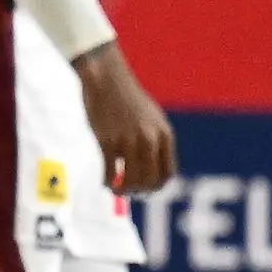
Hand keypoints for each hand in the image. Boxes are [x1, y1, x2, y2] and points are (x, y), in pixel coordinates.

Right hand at [74, 40, 176, 195]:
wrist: (106, 79)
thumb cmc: (127, 98)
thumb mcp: (150, 118)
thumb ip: (154, 141)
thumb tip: (151, 169)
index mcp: (164, 135)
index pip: (168, 173)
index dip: (157, 186)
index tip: (146, 190)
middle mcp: (150, 140)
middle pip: (150, 180)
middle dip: (139, 191)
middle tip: (128, 192)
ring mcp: (128, 141)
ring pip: (131, 180)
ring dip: (122, 191)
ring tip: (114, 190)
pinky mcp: (108, 141)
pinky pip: (109, 172)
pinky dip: (106, 182)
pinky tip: (104, 181)